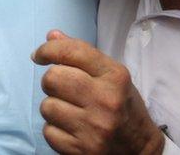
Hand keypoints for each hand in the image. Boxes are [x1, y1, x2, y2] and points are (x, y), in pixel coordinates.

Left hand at [32, 30, 163, 154]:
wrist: (139, 149)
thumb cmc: (121, 106)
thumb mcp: (111, 76)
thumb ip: (82, 54)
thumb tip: (51, 36)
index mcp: (115, 77)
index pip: (71, 51)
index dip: (48, 49)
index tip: (40, 55)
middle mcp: (106, 101)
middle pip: (52, 78)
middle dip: (51, 81)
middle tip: (62, 88)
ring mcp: (94, 128)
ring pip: (47, 106)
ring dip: (53, 108)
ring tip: (71, 112)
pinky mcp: (83, 150)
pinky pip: (48, 132)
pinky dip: (55, 130)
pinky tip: (72, 129)